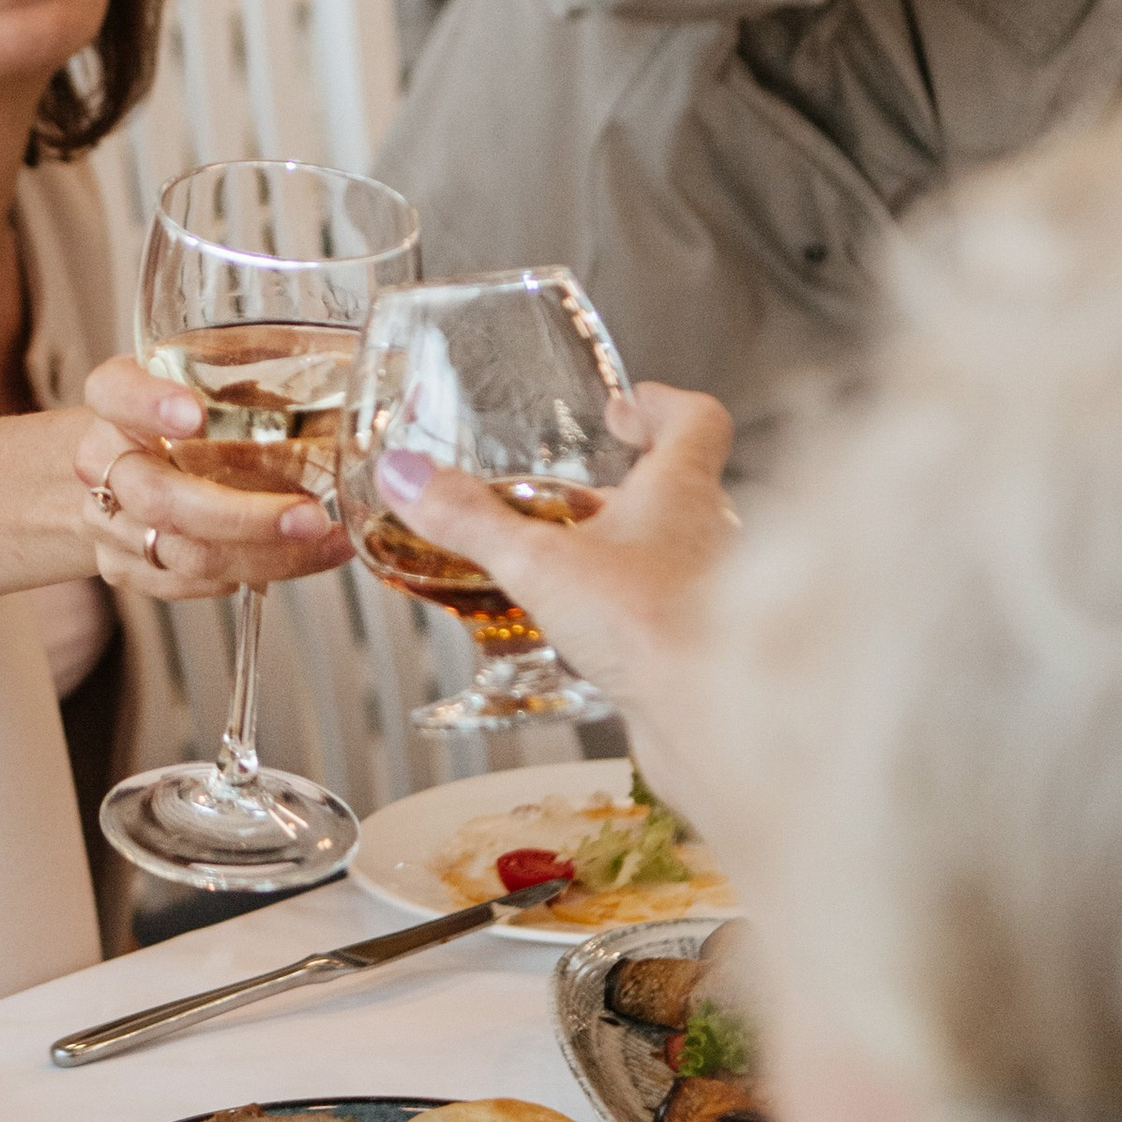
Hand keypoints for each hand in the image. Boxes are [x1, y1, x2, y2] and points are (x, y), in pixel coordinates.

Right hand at [74, 354, 350, 603]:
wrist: (123, 461)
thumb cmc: (187, 409)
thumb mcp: (216, 372)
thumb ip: (275, 364)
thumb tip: (385, 370)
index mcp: (116, 397)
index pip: (114, 393)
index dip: (148, 404)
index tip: (194, 414)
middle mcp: (102, 460)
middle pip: (157, 496)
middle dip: (240, 515)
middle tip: (309, 515)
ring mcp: (108, 520)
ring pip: (182, 552)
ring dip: (265, 555)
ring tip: (328, 539)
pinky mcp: (124, 566)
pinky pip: (188, 584)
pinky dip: (253, 574)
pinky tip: (304, 556)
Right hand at [372, 384, 735, 776]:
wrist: (709, 717)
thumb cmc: (649, 624)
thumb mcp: (538, 563)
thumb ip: (471, 520)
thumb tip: (408, 476)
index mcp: (683, 489)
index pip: (697, 419)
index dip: (660, 404)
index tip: (622, 409)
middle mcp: (710, 533)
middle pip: (682, 487)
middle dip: (627, 486)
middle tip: (578, 494)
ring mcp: (714, 591)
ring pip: (674, 552)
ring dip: (628, 551)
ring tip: (571, 565)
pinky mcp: (701, 645)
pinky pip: (665, 612)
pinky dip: (628, 611)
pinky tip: (588, 635)